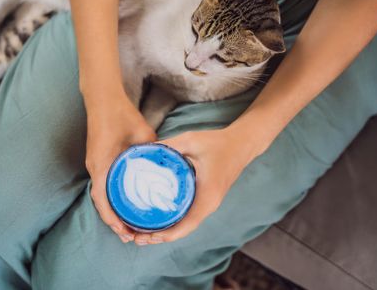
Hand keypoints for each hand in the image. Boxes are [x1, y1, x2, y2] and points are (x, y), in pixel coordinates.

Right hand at [85, 95, 156, 242]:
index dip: (112, 218)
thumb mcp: (142, 134)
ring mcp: (94, 163)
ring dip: (111, 210)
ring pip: (101, 194)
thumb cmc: (120, 115)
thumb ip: (153, 151)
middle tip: (129, 235)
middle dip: (113, 220)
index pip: (102, 199)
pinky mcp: (97, 158)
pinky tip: (123, 201)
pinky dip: (111, 196)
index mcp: (101, 164)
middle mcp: (94, 167)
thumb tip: (166, 165)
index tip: (124, 231)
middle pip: (100, 201)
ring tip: (126, 224)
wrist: (102, 97)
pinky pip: (103, 183)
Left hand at [133, 126, 267, 244]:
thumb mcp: (190, 140)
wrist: (241, 144)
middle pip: (182, 230)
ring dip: (164, 232)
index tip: (146, 236)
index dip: (165, 235)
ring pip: (185, 226)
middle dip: (159, 237)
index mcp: (207, 196)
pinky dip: (172, 223)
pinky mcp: (206, 200)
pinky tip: (157, 218)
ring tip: (141, 232)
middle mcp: (208, 205)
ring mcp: (208, 204)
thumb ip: (167, 146)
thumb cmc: (218, 142)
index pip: (186, 225)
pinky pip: (188, 217)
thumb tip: (141, 151)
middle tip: (135, 236)